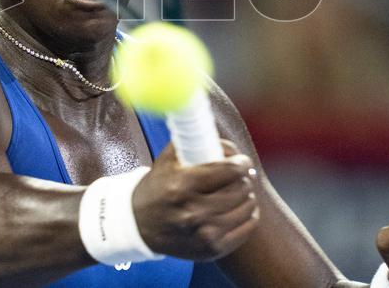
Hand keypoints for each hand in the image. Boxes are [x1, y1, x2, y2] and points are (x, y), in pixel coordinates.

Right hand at [133, 140, 260, 260]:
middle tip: (242, 175)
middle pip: (239, 189)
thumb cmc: (157, 187)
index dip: (241, 163)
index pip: (228, 171)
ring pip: (246, 208)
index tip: (243, 161)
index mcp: (182, 186)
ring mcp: (203, 234)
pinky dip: (249, 216)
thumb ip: (193, 139)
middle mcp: (192, 212)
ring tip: (242, 191)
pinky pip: (246, 229)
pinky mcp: (212, 250)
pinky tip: (243, 209)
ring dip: (248, 196)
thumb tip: (226, 139)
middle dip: (244, 178)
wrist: (139, 226)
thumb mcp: (167, 160)